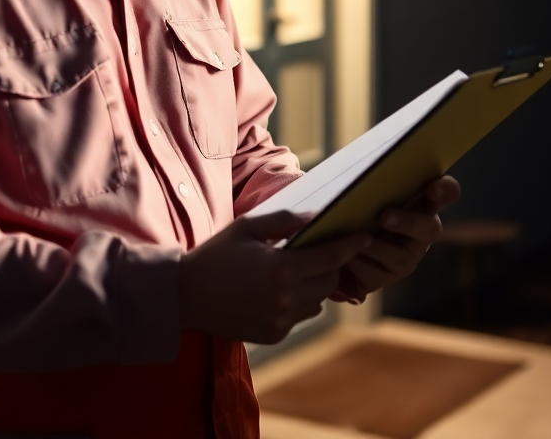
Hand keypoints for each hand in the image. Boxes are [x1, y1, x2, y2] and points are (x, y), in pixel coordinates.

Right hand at [179, 211, 371, 344]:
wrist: (186, 295)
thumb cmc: (216, 254)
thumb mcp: (247, 227)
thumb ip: (284, 220)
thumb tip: (316, 217)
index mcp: (280, 267)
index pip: (330, 256)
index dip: (350, 245)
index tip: (364, 236)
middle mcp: (285, 298)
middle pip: (330, 280)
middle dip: (331, 264)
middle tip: (322, 250)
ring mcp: (281, 320)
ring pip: (318, 300)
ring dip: (315, 284)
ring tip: (295, 269)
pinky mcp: (274, 334)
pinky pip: (300, 315)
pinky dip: (298, 301)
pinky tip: (276, 289)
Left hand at [330, 175, 461, 302]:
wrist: (336, 242)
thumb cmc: (354, 203)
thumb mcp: (363, 189)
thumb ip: (371, 180)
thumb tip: (358, 169)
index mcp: (420, 202)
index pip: (446, 192)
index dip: (444, 190)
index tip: (432, 188)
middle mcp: (420, 230)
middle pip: (430, 228)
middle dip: (408, 222)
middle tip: (384, 216)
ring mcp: (407, 256)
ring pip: (401, 256)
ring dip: (379, 246)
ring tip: (358, 238)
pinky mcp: (388, 276)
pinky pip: (377, 273)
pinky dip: (360, 262)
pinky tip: (346, 256)